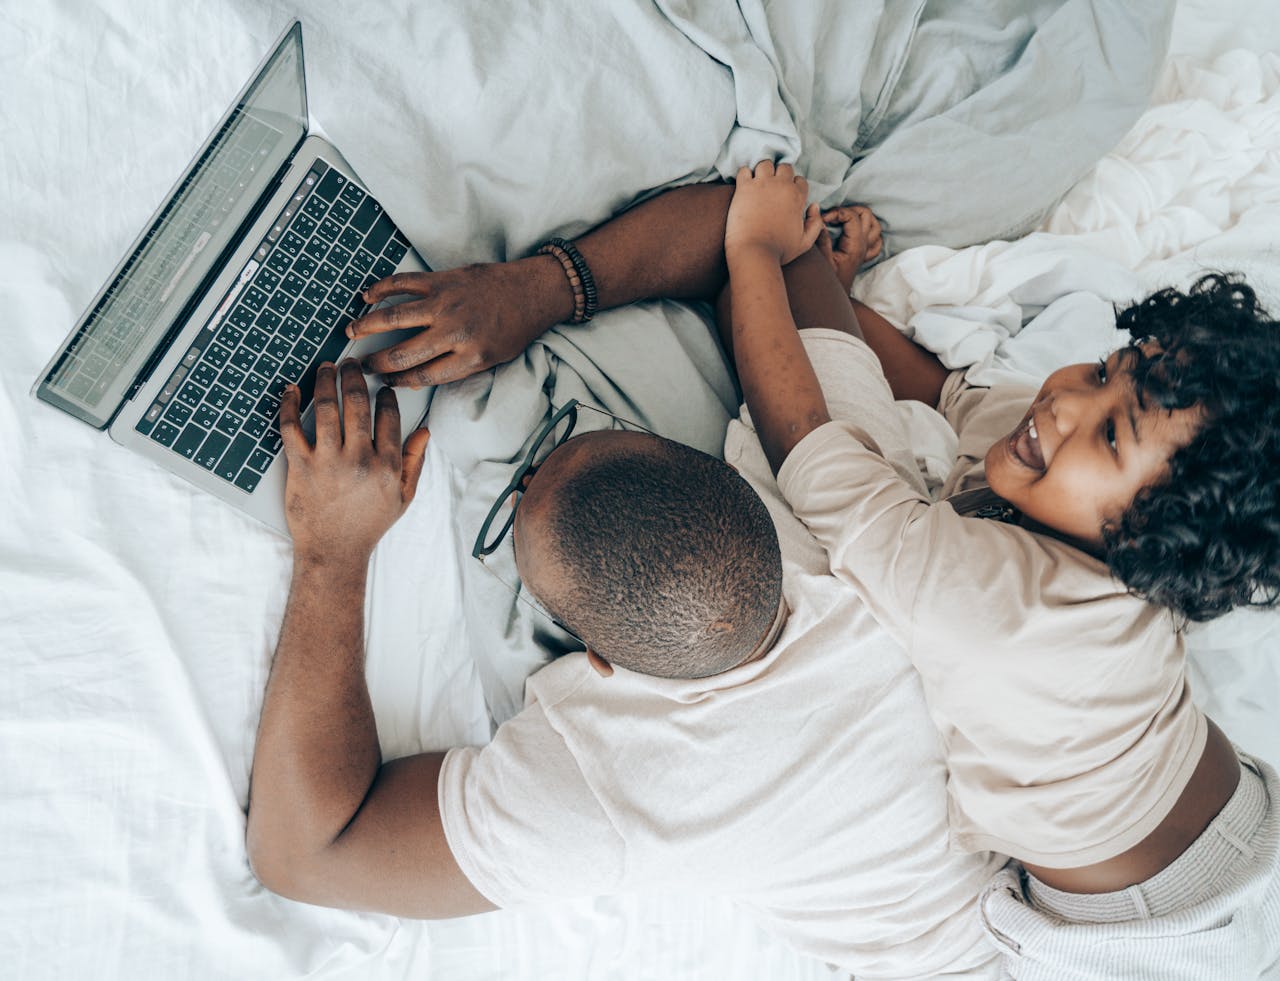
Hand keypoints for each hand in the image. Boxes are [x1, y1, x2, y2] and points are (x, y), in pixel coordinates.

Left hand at [279, 360, 429, 562]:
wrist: (333, 552)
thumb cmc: (367, 526)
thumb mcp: (403, 497)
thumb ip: (414, 462)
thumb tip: (424, 432)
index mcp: (386, 464)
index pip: (388, 416)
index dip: (385, 395)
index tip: (381, 387)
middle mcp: (359, 458)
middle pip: (357, 403)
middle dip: (354, 376)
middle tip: (351, 364)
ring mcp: (328, 460)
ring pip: (326, 407)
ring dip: (325, 380)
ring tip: (326, 368)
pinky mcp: (301, 466)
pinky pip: (291, 427)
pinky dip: (289, 405)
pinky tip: (291, 390)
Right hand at [347, 259, 567, 387]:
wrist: (532, 291)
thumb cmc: (514, 328)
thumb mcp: (492, 359)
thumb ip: (455, 370)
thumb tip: (413, 381)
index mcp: (470, 357)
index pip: (423, 376)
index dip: (399, 382)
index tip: (386, 382)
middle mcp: (454, 332)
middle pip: (404, 353)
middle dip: (378, 362)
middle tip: (363, 364)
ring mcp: (446, 303)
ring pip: (395, 317)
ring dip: (367, 325)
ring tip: (351, 331)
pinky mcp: (442, 280)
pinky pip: (404, 283)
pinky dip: (382, 288)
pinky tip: (367, 297)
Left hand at [724, 160, 823, 265]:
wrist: (755, 253)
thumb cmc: (779, 251)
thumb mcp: (805, 242)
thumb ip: (815, 223)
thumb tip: (814, 205)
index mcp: (797, 197)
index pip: (799, 180)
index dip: (793, 187)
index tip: (785, 196)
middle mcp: (782, 186)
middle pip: (784, 167)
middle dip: (780, 175)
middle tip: (772, 188)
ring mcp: (762, 184)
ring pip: (765, 164)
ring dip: (763, 171)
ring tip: (758, 184)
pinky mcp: (744, 188)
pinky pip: (744, 171)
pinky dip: (744, 175)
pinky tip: (744, 186)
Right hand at [816, 205, 882, 292]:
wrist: (831, 300)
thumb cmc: (825, 281)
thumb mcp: (821, 259)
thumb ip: (821, 237)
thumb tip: (817, 215)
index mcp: (855, 246)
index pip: (852, 216)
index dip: (836, 212)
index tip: (822, 219)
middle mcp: (864, 246)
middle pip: (866, 215)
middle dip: (849, 210)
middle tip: (833, 216)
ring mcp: (866, 251)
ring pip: (874, 224)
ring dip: (861, 218)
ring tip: (844, 219)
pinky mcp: (864, 256)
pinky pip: (876, 240)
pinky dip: (870, 232)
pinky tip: (857, 232)